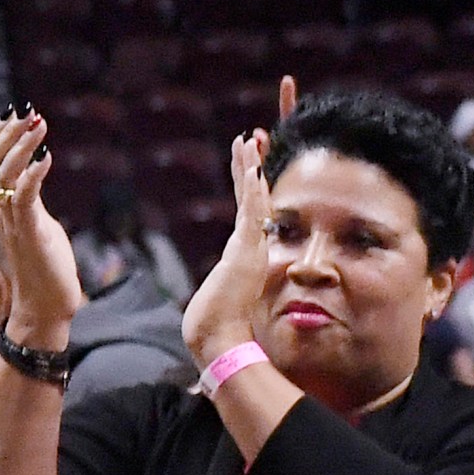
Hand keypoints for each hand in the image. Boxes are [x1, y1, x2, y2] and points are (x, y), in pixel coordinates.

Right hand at [0, 112, 82, 341]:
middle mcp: (2, 211)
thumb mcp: (39, 225)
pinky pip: (25, 197)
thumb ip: (32, 201)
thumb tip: (37, 176)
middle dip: (7, 132)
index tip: (13, 111)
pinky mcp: (29, 233)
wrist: (45, 308)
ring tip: (39, 123)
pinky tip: (46, 156)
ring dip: (20, 145)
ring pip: (3, 175)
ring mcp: (13, 222)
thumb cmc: (46, 269)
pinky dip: (33, 173)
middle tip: (26, 109)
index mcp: (3, 207)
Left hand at [185, 127, 273, 363]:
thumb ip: (231, 280)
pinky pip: (252, 214)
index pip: (247, 208)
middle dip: (249, 165)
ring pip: (253, 198)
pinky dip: (254, 192)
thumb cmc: (219, 320)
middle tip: (250, 137)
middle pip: (251, 196)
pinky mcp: (247, 251)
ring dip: (250, 168)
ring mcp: (250, 246)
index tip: (249, 159)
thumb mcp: (223, 290)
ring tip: (250, 141)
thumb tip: (227, 282)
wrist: (220, 337)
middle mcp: (250, 244)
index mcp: (244, 250)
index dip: (248, 182)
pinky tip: (253, 170)